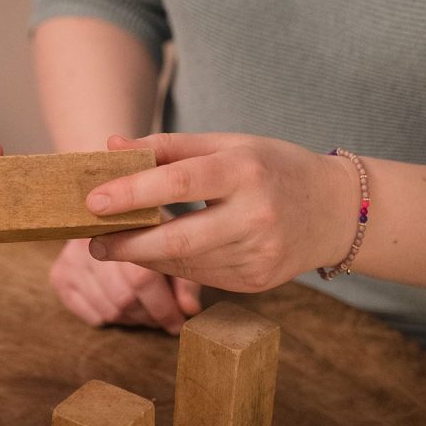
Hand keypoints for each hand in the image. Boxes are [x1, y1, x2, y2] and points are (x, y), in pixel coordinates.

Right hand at [50, 238, 201, 333]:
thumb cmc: (147, 233)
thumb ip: (184, 279)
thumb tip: (189, 309)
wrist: (107, 214)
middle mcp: (89, 239)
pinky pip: (91, 315)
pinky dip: (111, 318)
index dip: (162, 306)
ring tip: (144, 311)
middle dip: (149, 316)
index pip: (141, 279)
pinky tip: (121, 306)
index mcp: (122, 226)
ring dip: (132, 320)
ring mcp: (70, 258)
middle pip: (124, 298)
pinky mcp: (58, 275)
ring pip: (108, 310)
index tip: (177, 322)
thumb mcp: (171, 244)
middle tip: (162, 318)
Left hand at [86, 133, 359, 292]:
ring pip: (184, 263)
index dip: (133, 193)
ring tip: (117, 245)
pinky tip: (156, 255)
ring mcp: (258, 254)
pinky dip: (172, 266)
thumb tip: (112, 147)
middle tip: (92, 242)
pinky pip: (200, 276)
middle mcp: (256, 216)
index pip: (180, 182)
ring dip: (144, 257)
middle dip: (127, 245)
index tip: (93, 202)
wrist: (334, 212)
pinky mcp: (256, 281)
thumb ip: (170, 147)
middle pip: (177, 240)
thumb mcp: (229, 145)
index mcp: (247, 171)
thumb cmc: (272, 168)